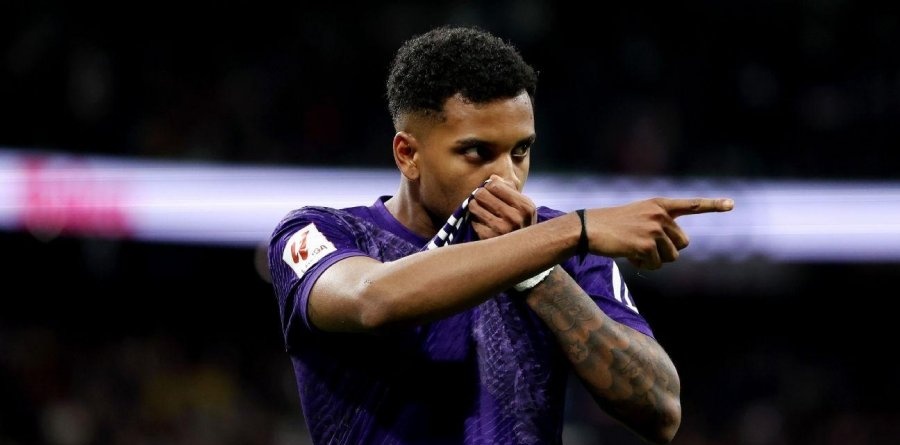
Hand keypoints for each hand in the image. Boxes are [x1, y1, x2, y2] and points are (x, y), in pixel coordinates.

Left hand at [468, 174, 536, 238]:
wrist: (523, 249)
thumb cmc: (521, 222)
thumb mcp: (522, 205)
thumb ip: (509, 188)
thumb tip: (493, 177)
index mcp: (524, 206)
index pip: (494, 185)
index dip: (489, 186)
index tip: (490, 191)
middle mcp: (514, 218)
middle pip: (482, 194)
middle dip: (480, 195)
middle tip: (483, 200)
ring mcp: (501, 229)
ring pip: (474, 206)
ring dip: (475, 206)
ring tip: (482, 210)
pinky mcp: (489, 238)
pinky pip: (473, 220)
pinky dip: (476, 221)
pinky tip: (483, 224)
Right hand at [586, 197, 733, 269]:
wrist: (587, 229)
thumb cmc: (610, 226)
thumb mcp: (638, 217)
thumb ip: (659, 226)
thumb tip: (675, 250)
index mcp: (659, 205)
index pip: (691, 205)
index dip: (713, 205)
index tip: (732, 204)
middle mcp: (660, 215)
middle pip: (682, 244)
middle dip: (667, 251)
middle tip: (645, 247)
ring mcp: (654, 229)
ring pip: (671, 257)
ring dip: (655, 260)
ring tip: (634, 250)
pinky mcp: (646, 244)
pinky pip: (655, 265)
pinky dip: (644, 266)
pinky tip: (629, 256)